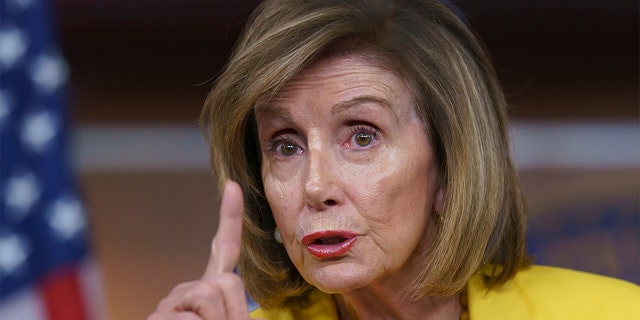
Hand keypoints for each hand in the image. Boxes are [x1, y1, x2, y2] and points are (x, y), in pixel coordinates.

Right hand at [148, 181, 252, 319]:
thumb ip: (231, 308)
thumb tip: (225, 282)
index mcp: (209, 291)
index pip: (223, 250)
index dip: (230, 218)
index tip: (234, 187)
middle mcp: (187, 291)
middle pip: (226, 282)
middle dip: (234, 313)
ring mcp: (169, 304)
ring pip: (209, 297)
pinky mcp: (156, 318)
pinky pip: (190, 319)